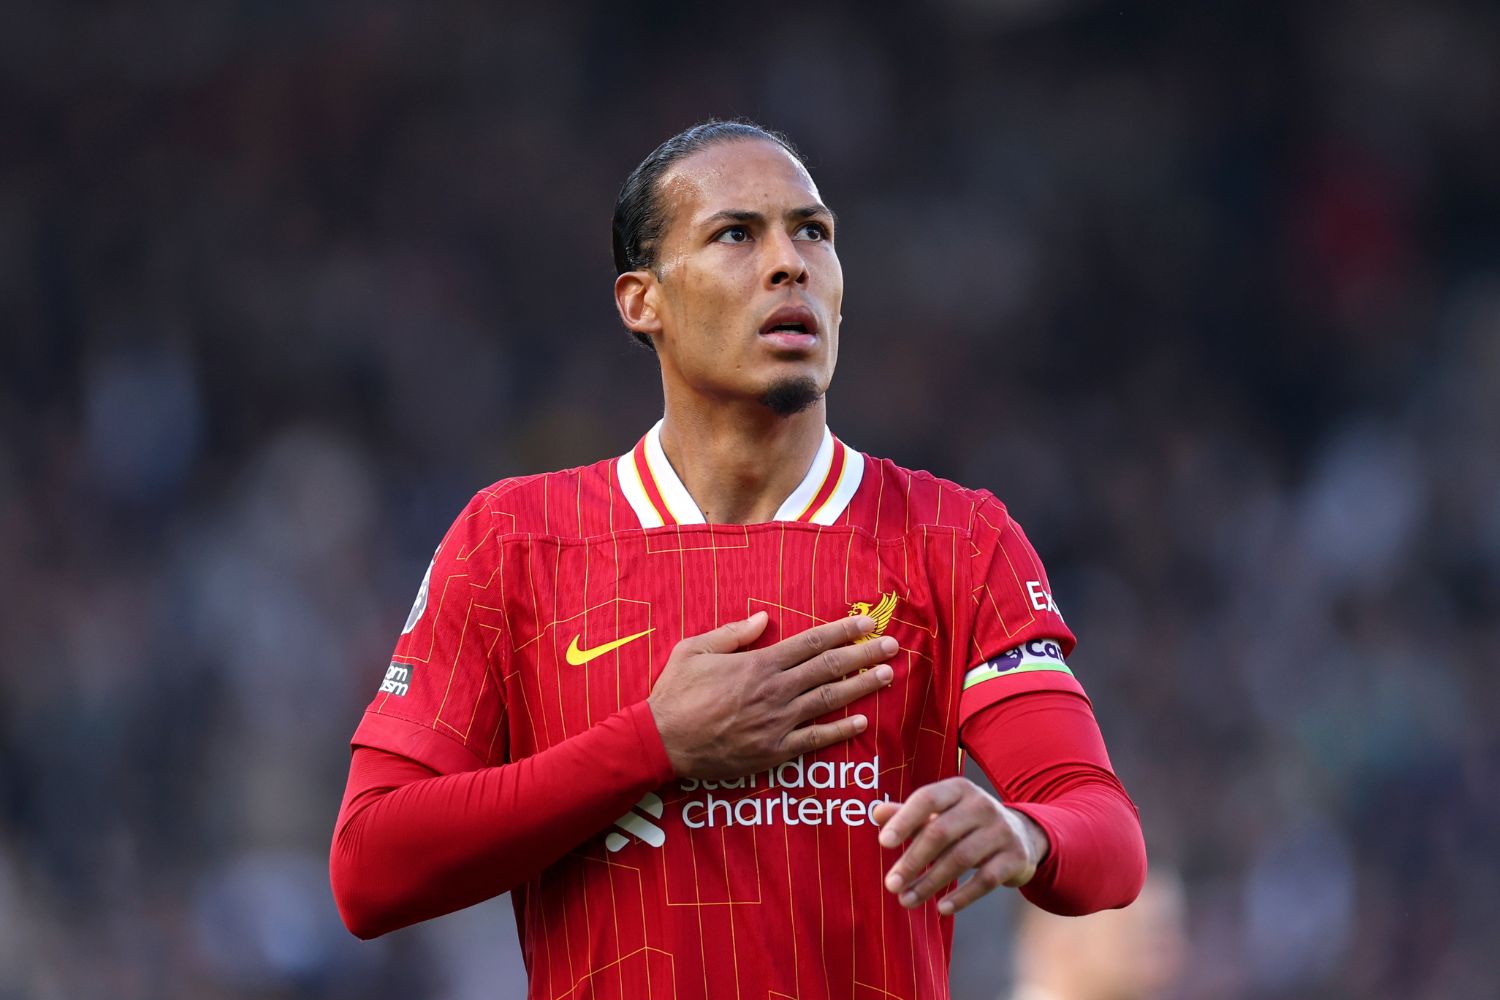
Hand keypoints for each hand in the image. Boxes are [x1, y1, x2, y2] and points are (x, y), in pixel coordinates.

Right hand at [648, 611, 896, 779]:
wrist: (660, 742)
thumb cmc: (674, 693)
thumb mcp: (695, 650)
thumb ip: (732, 633)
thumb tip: (763, 618)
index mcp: (758, 663)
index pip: (811, 643)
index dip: (843, 631)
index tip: (867, 623)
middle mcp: (775, 691)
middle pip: (829, 668)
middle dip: (863, 655)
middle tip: (893, 646)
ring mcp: (777, 723)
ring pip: (828, 701)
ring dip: (861, 688)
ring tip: (886, 676)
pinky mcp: (773, 752)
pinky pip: (814, 741)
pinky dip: (839, 731)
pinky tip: (861, 723)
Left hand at [872, 778, 1049, 914]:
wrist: (1022, 836)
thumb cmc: (967, 823)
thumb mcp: (941, 813)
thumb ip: (910, 813)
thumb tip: (876, 813)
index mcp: (958, 789)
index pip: (927, 799)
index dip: (904, 820)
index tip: (883, 844)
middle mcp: (981, 805)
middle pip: (940, 833)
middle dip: (912, 861)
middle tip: (891, 884)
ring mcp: (1001, 831)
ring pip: (960, 859)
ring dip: (930, 883)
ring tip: (906, 900)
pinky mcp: (1015, 858)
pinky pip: (986, 880)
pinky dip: (962, 897)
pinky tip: (941, 908)